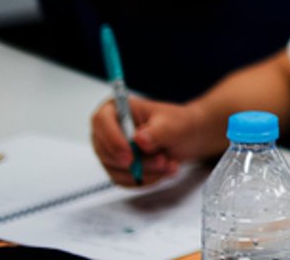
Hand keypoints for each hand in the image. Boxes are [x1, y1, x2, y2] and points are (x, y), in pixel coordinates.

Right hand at [90, 96, 207, 186]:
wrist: (189, 138)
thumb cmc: (179, 124)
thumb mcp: (174, 124)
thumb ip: (157, 132)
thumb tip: (139, 139)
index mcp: (117, 108)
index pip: (101, 121)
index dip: (113, 140)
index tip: (131, 156)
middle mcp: (108, 130)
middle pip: (106, 151)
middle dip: (137, 162)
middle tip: (162, 161)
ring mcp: (110, 151)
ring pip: (116, 170)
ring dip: (145, 172)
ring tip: (170, 164)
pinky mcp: (116, 168)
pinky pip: (124, 181)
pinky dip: (145, 179)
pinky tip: (163, 171)